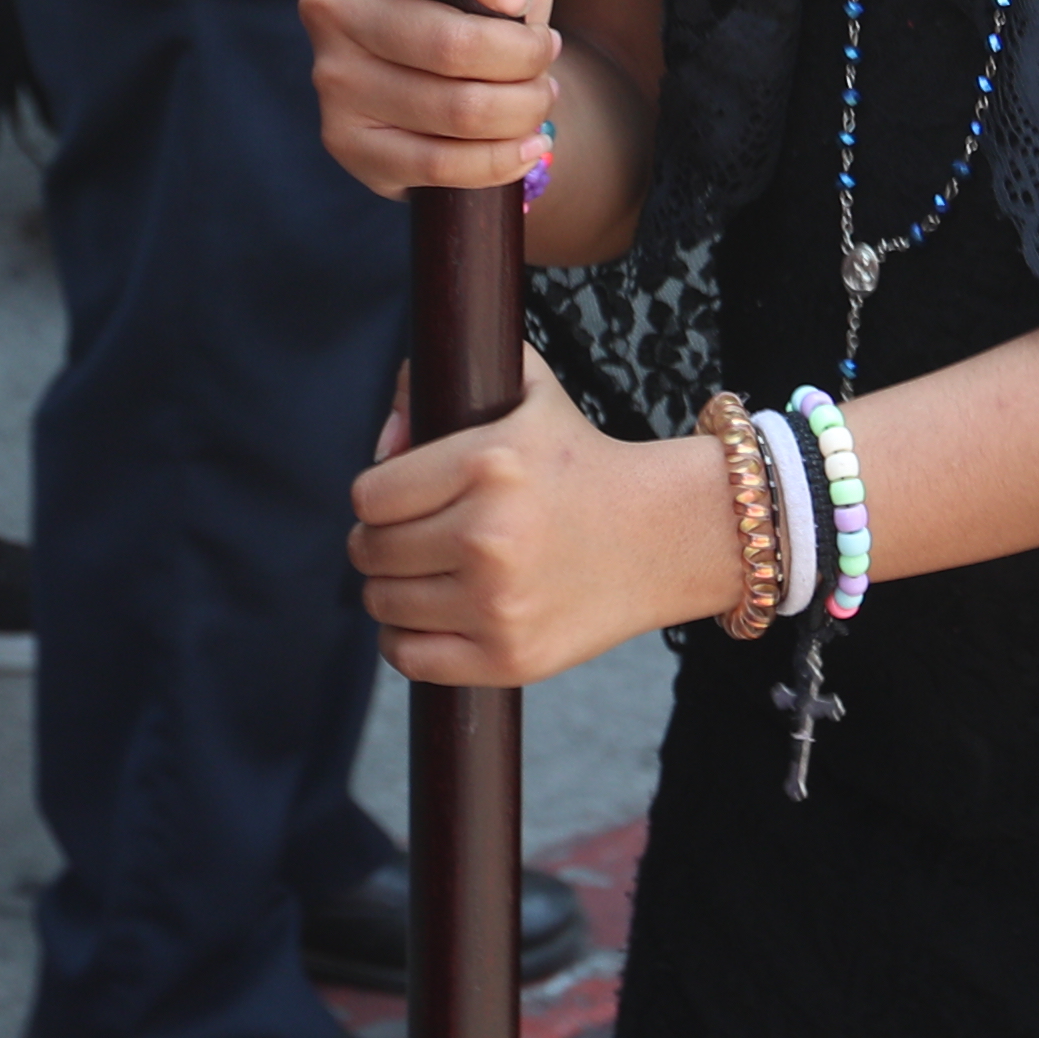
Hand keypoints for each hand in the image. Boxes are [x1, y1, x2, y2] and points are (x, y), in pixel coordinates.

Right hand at [307, 0, 579, 198]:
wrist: (446, 73)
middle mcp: (329, 0)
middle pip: (447, 41)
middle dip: (524, 57)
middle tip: (549, 54)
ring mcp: (330, 76)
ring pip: (451, 108)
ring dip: (521, 109)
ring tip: (541, 95)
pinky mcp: (345, 141)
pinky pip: (434, 165)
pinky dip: (497, 161)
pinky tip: (527, 146)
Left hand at [352, 344, 742, 684]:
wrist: (667, 535)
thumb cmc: (584, 463)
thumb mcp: (529, 393)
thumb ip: (448, 380)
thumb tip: (385, 442)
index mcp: (489, 462)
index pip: (371, 495)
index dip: (378, 495)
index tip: (398, 499)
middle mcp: (488, 536)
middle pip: (371, 550)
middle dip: (381, 541)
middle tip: (412, 537)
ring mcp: (497, 603)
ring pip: (383, 603)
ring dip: (393, 589)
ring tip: (425, 574)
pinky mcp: (509, 657)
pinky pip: (409, 657)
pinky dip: (405, 640)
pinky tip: (431, 617)